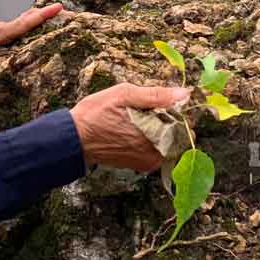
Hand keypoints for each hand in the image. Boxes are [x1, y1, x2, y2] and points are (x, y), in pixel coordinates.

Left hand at [0, 1, 63, 84]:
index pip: (22, 25)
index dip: (40, 18)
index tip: (58, 7)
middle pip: (27, 22)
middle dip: (44, 16)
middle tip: (64, 9)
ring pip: (21, 24)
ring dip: (37, 20)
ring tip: (56, 17)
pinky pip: (15, 29)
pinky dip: (27, 25)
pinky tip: (31, 27)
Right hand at [69, 83, 189, 171]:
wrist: (75, 138)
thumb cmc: (96, 113)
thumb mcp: (124, 95)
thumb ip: (156, 95)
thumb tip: (184, 93)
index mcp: (154, 134)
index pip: (185, 123)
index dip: (180, 110)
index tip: (168, 101)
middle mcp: (154, 152)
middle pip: (180, 135)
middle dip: (172, 121)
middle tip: (153, 109)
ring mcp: (149, 162)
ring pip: (171, 143)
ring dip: (164, 130)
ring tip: (144, 118)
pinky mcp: (141, 166)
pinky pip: (160, 152)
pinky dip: (156, 140)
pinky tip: (140, 129)